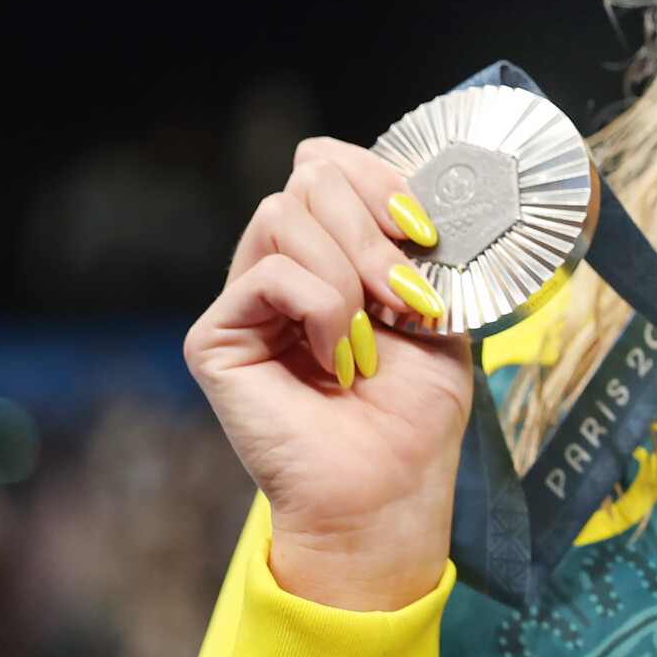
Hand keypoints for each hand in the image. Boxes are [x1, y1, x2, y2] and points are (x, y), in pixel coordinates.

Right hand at [186, 137, 473, 610]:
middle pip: (308, 177)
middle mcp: (280, 266)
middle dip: (373, 225)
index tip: (427, 229)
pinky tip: (340, 359)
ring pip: (284, 213)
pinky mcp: (216, 336)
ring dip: (352, 269)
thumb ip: (419, 250)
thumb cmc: (415, 416)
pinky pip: (269, 273)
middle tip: (409, 296)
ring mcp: (244, 299)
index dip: (378, 176)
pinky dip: (321, 308)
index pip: (328, 164)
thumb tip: (418, 196)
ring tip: (379, 332)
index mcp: (332, 253)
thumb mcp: (440, 313)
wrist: (387, 493)